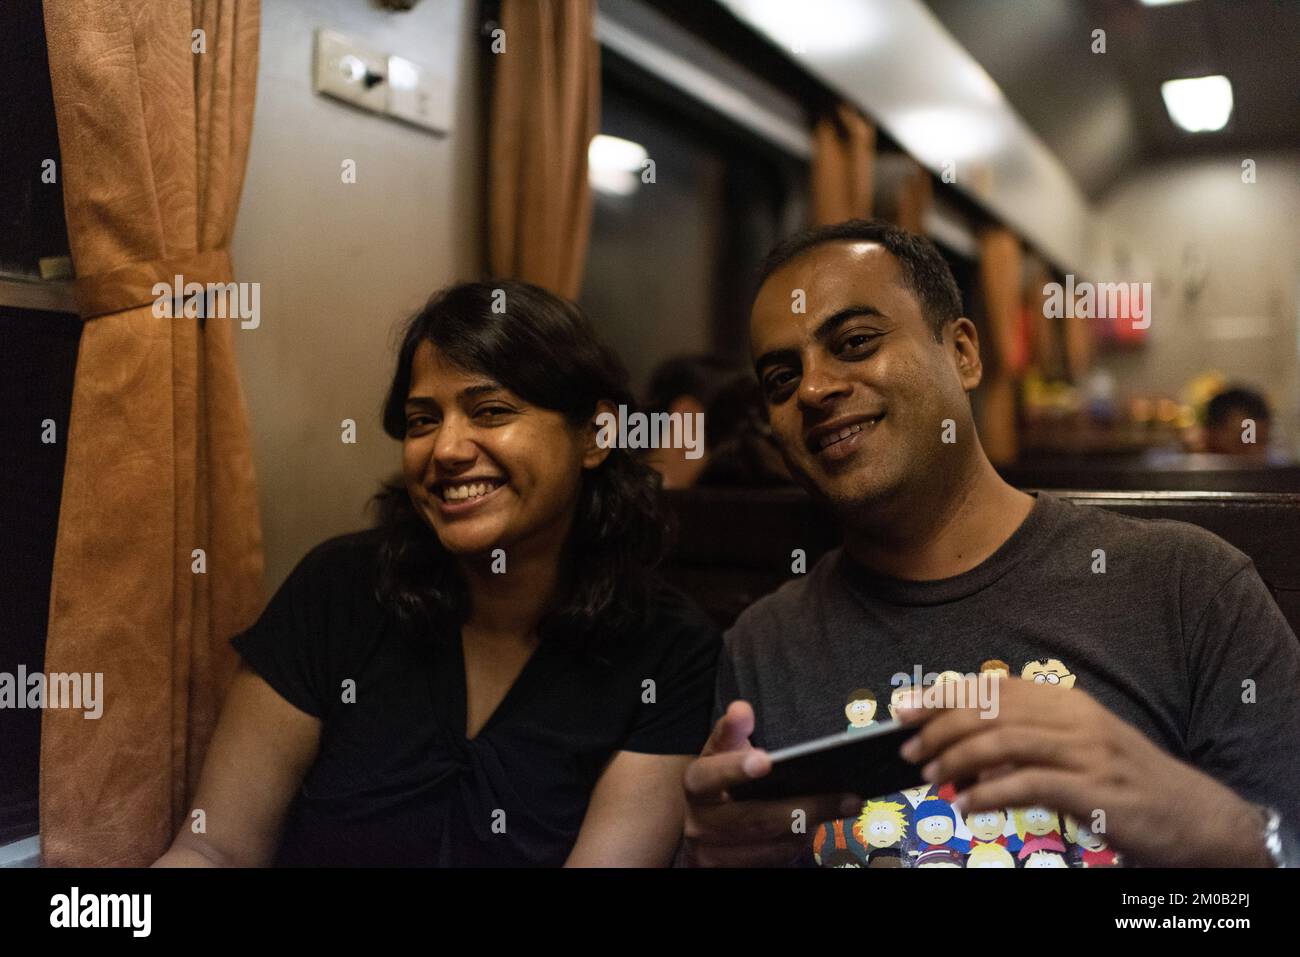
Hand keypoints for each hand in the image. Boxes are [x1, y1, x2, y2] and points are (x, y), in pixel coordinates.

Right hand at [680, 700, 861, 866]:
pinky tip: (817, 828)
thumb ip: (732, 730)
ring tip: (841, 808)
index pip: (712, 776)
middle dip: (806, 808)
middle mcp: (700, 823)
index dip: (736, 770)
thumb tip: (741, 709)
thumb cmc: (719, 779)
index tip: (765, 761)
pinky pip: (774, 862)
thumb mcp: (721, 752)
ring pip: (772, 846)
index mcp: (697, 785)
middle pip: (756, 819)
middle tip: (847, 798)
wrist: (701, 824)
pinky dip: (799, 845)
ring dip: (809, 829)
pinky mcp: (732, 871)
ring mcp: (714, 854)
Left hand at [897, 677, 1270, 866]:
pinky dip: (988, 793)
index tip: (904, 708)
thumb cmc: (1126, 782)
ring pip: (1002, 741)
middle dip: (939, 728)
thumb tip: (965, 743)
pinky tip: (967, 805)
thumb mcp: (1077, 746)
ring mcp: (1086, 753)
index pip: (991, 686)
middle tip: (910, 752)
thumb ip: (1028, 738)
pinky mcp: (1092, 791)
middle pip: (989, 709)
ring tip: (932, 778)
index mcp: (1067, 702)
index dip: (942, 694)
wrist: (1194, 815)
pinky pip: (1026, 784)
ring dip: (956, 760)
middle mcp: (1075, 719)